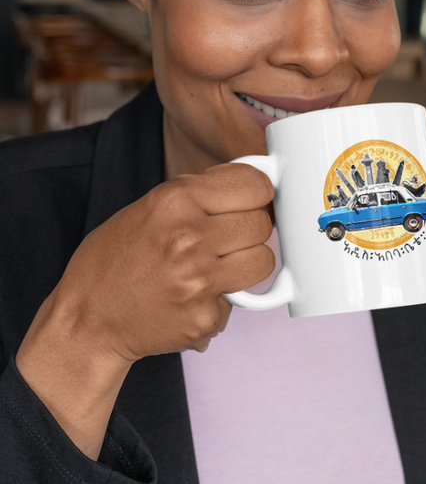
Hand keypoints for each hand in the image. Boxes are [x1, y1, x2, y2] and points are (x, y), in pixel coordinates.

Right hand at [16, 162, 273, 457]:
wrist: (88, 318)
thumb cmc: (116, 259)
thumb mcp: (150, 206)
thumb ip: (200, 191)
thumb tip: (252, 181)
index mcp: (174, 201)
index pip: (255, 185)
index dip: (257, 192)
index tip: (252, 199)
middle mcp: (188, 238)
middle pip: (262, 223)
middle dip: (250, 227)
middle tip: (229, 235)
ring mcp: (198, 281)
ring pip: (263, 260)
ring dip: (247, 262)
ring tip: (219, 264)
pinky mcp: (203, 317)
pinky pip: (241, 300)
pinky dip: (225, 298)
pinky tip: (196, 295)